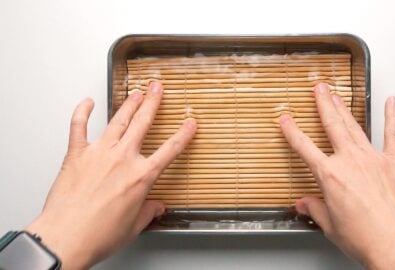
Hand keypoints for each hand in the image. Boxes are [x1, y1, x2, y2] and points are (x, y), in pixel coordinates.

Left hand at [27, 82, 196, 268]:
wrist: (66, 237)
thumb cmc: (98, 234)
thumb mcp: (133, 226)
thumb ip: (148, 212)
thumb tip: (156, 208)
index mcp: (141, 176)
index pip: (170, 149)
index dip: (183, 135)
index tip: (190, 123)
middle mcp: (122, 159)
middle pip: (142, 123)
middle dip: (153, 102)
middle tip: (158, 89)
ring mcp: (99, 153)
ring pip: (118, 121)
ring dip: (129, 104)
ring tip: (137, 93)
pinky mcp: (76, 155)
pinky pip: (78, 127)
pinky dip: (82, 112)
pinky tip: (87, 103)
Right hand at [279, 83, 394, 269]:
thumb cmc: (366, 239)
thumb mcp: (330, 225)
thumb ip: (315, 209)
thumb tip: (303, 204)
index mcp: (330, 176)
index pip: (305, 147)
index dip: (292, 132)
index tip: (285, 120)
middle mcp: (350, 161)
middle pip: (332, 125)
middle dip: (323, 104)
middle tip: (319, 88)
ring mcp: (373, 159)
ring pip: (355, 126)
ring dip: (345, 108)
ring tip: (337, 94)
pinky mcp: (393, 164)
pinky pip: (393, 134)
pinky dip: (392, 116)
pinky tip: (392, 103)